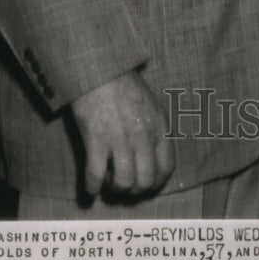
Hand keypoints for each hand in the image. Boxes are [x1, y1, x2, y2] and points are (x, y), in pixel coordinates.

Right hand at [71, 70, 174, 197]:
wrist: (100, 69)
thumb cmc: (124, 84)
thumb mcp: (151, 103)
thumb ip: (154, 128)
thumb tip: (152, 155)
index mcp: (159, 126)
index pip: (167, 167)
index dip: (157, 183)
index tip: (148, 186)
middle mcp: (143, 136)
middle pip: (145, 180)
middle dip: (136, 190)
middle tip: (126, 187)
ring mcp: (120, 139)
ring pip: (123, 182)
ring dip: (116, 189)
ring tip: (109, 183)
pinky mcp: (97, 140)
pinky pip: (96, 176)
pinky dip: (92, 188)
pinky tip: (91, 189)